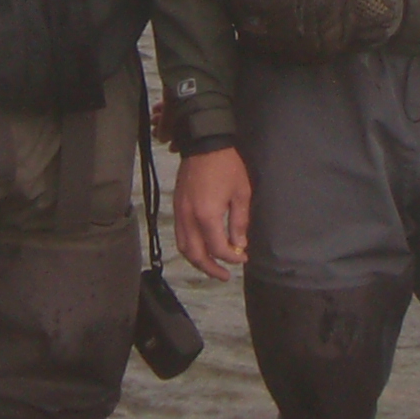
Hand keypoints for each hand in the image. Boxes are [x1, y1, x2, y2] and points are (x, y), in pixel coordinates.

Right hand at [173, 146, 252, 279]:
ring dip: (197, 261)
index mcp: (207, 215)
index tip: (242, 258)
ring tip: (212, 267)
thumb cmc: (227, 166)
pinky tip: (200, 249)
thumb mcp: (241, 193)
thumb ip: (239, 222)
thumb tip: (239, 245)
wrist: (205, 143)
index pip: (218, 248)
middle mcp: (189, 217)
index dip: (231, 257)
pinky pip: (179, 235)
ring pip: (183, 247)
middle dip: (211, 268)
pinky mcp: (177, 206)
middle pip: (196, 254)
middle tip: (225, 276)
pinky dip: (189, 248)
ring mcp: (180, 212)